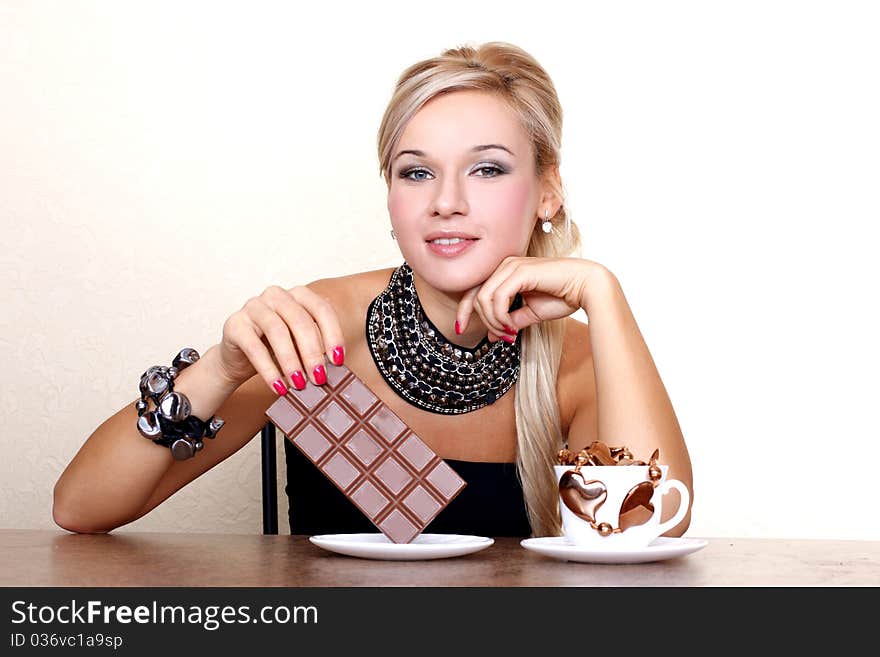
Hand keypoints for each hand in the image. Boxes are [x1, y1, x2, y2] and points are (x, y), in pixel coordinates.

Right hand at [216, 285, 345, 393]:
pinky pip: (254, 347)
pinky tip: (279, 387)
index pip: (321, 309)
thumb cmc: (275, 349)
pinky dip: (269, 370)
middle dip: (312, 352)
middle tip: (319, 378)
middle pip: (300, 320)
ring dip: (291, 361)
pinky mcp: (234, 324)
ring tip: (299, 384)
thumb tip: (335, 367)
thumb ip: (317, 348)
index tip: (338, 360)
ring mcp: (253, 307)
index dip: (333, 335)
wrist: (239, 359)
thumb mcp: (300, 345)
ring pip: (277, 331)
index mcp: (298, 295)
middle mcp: (276, 295)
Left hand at [455, 256, 600, 339]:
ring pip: (484, 298)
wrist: (587, 287)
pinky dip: (501, 316)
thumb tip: (491, 336)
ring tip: (510, 333)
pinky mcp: (520, 271)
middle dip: (485, 322)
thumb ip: (510, 321)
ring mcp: (512, 266)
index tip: (460, 329)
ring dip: (494, 321)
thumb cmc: (562, 297)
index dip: (464, 310)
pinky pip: (498, 298)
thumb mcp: (530, 314)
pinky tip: (513, 327)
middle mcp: (505, 265)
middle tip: (503, 337)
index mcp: (505, 272)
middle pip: (476, 296)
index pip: (475, 290)